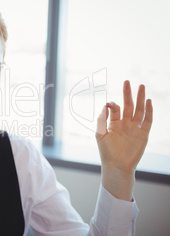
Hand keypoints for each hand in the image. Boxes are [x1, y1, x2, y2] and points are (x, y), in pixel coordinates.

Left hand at [95, 80, 152, 200]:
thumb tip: (104, 106)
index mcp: (114, 123)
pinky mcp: (143, 134)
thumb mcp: (100, 134)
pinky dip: (149, 111)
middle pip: (128, 105)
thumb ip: (101, 120)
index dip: (113, 104)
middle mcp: (125, 123)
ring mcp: (134, 128)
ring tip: (141, 86)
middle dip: (128, 93)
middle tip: (127, 81)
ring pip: (138, 110)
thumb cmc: (106, 152)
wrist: (117, 166)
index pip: (115, 108)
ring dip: (140, 99)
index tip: (109, 103)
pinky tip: (148, 102)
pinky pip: (147, 121)